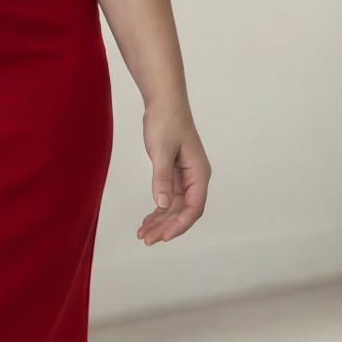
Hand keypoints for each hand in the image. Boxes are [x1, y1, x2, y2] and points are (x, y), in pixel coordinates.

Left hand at [137, 104, 210, 244]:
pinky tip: (147, 220)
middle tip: (146, 239)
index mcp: (199, 172)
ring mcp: (185, 176)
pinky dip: (158, 210)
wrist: (164, 101)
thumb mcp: (162, 150)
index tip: (163, 237)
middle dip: (166, 227)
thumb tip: (163, 205)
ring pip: (175, 207)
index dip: (180, 225)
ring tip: (142, 234)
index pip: (194, 207)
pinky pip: (169, 197)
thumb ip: (162, 179)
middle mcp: (195, 177)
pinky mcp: (175, 173)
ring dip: (160, 221)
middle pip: (184, 211)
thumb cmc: (166, 121)